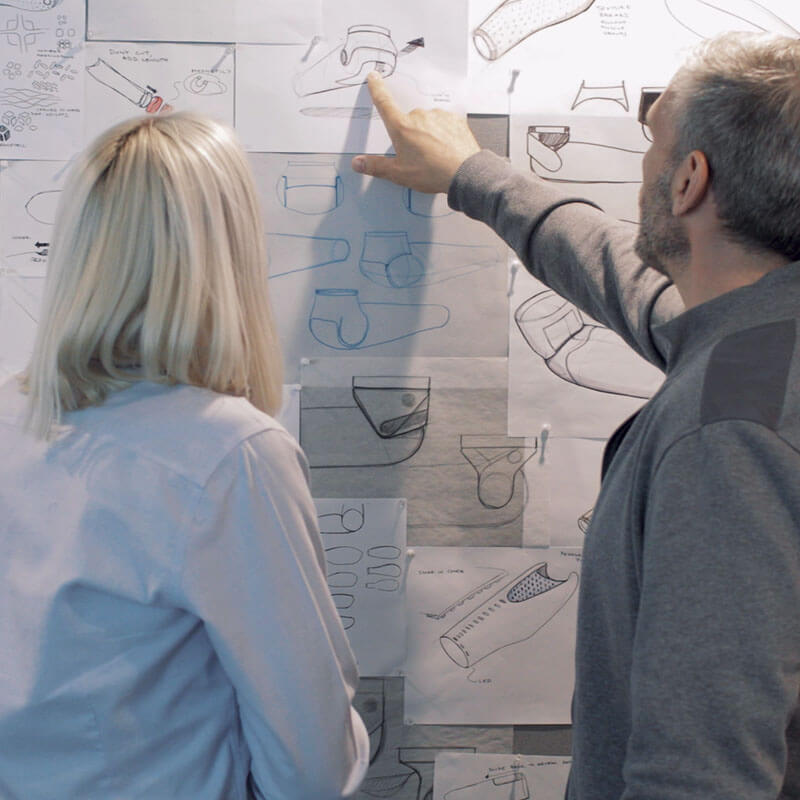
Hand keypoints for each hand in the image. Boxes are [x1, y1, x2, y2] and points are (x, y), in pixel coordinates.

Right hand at [351, 73, 480, 193]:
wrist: (463, 173)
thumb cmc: (432, 173)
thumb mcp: (399, 173)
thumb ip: (376, 166)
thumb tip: (357, 163)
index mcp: (401, 127)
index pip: (384, 103)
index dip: (377, 89)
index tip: (374, 77)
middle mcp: (419, 116)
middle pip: (408, 120)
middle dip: (410, 134)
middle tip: (417, 155)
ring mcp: (438, 115)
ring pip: (427, 122)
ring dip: (428, 134)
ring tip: (434, 155)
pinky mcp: (454, 119)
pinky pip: (444, 123)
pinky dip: (443, 134)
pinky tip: (445, 149)